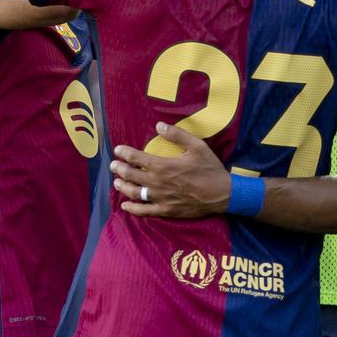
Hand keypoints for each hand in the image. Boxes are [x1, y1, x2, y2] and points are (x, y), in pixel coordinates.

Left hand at [112, 123, 230, 218]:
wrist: (222, 194)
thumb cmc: (210, 168)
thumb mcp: (197, 146)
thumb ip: (177, 135)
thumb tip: (159, 125)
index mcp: (163, 166)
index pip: (137, 158)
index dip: (125, 153)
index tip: (118, 150)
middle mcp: (158, 183)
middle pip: (131, 175)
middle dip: (119, 169)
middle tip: (113, 165)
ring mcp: (160, 198)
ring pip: (134, 193)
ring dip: (122, 186)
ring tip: (116, 182)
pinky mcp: (166, 210)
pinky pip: (144, 211)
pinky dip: (132, 209)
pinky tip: (125, 205)